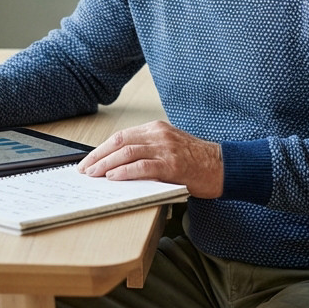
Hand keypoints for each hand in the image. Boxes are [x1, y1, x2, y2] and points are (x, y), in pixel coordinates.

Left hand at [76, 121, 222, 198]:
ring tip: (94, 175)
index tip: (89, 161)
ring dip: (106, 165)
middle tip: (84, 169)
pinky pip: (143, 166)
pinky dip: (125, 172)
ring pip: (127, 152)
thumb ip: (148, 151)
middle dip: (98, 157)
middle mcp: (159, 135)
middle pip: (119, 141)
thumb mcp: (170, 147)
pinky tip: (114, 178)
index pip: (121, 136)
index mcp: (157, 129)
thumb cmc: (197, 161)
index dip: (102, 149)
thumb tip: (119, 165)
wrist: (224, 166)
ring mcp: (166, 148)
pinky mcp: (172, 164)